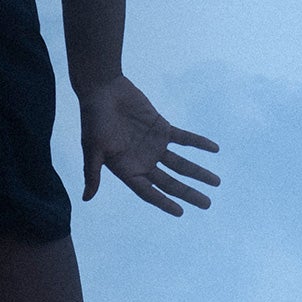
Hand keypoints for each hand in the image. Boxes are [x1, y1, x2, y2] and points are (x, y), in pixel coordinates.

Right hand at [79, 76, 219, 216]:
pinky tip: (214, 149)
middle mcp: (143, 161)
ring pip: (181, 164)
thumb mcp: (92, 148)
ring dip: (198, 172)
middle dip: (188, 193)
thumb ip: (93, 173)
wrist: (103, 90)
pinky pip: (184, 139)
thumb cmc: (93, 119)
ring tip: (215, 182)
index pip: (149, 192)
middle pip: (170, 182)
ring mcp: (154, 146)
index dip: (164, 203)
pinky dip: (199, 143)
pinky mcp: (162, 128)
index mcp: (127, 170)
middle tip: (207, 204)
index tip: (181, 212)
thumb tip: (86, 198)